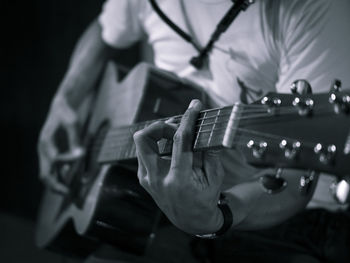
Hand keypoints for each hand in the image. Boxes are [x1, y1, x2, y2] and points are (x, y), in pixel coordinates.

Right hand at [37, 95, 83, 193]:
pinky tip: (71, 183)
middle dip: (56, 186)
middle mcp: (43, 150)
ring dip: (58, 185)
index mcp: (46, 141)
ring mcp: (45, 154)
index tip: (82, 157)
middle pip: (45, 174)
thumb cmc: (67, 114)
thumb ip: (75, 139)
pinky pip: (52, 172)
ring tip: (71, 193)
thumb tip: (80, 155)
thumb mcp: (73, 123)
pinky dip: (60, 178)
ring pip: (47, 175)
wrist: (60, 108)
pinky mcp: (50, 156)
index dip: (68, 161)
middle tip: (70, 194)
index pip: (54, 159)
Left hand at [133, 99, 224, 233]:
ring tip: (175, 136)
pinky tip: (170, 147)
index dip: (187, 120)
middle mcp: (157, 179)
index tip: (194, 106)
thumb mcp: (214, 177)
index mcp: (178, 180)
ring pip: (142, 143)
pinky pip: (145, 152)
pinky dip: (157, 144)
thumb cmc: (205, 199)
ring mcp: (147, 179)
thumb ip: (210, 152)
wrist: (190, 221)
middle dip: (160, 125)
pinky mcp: (144, 177)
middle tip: (177, 127)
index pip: (179, 141)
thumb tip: (209, 128)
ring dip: (157, 134)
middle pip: (144, 138)